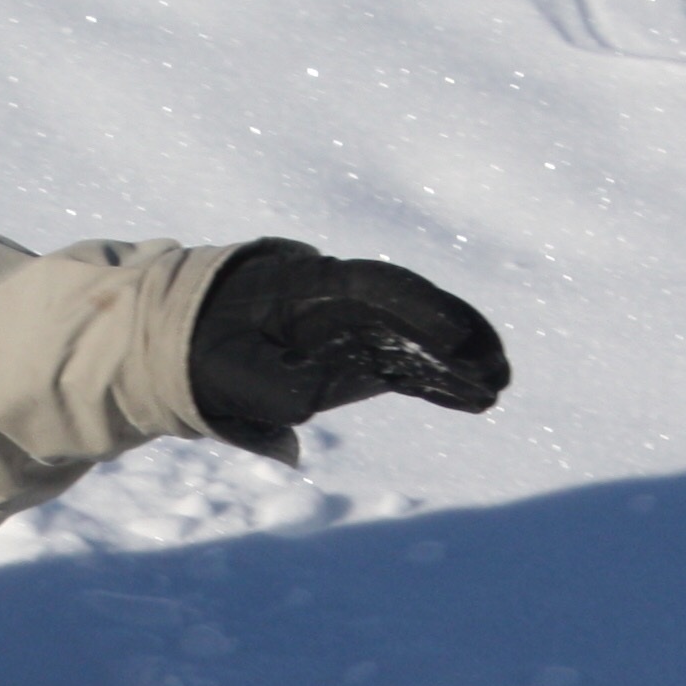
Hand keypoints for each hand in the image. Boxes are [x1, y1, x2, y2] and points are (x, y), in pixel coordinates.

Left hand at [188, 239, 509, 448]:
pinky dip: (438, 383)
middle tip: (497, 371)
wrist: (188, 338)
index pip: (377, 289)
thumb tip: (324, 393)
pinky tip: (472, 399)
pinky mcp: (360, 357)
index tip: (453, 340)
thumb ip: (274, 386)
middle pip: (412, 312)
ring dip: (457, 365)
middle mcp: (344, 302)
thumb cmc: (205, 351)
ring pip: (417, 341)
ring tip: (497, 389)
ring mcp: (355, 329)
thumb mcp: (226, 370)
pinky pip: (408, 366)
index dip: (419, 310)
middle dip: (458, 340)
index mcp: (310, 287)